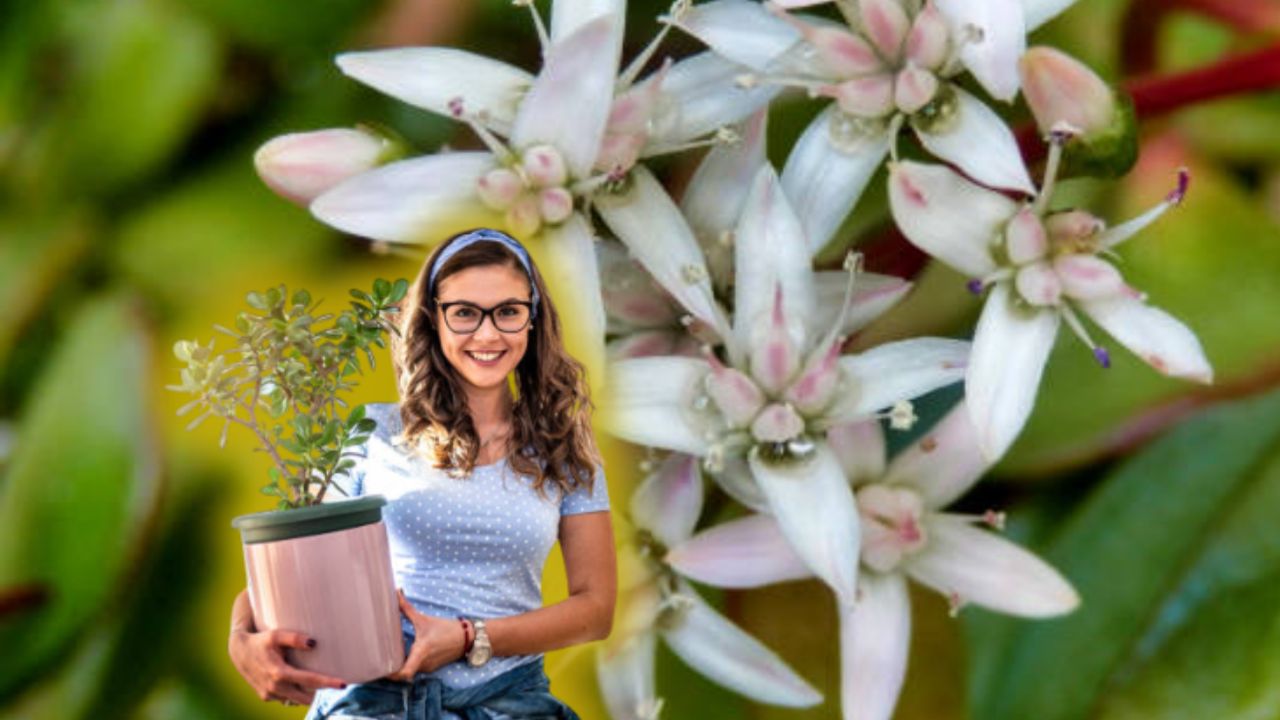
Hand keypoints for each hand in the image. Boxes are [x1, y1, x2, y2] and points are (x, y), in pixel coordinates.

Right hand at [228, 627, 346, 705]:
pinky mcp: (266, 697)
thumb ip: (295, 638)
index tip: (344, 684)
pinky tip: (299, 684)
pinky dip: (294, 694)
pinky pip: (286, 699)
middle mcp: (275, 687)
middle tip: (335, 684)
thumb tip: (314, 643)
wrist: (238, 651)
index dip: (328, 683)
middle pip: (306, 697)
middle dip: (321, 693)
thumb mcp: (276, 635)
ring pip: (296, 700)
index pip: (310, 681)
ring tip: (320, 685)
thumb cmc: (261, 640)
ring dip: (308, 695)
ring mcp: (270, 695)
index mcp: (280, 673)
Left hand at [385, 588, 467, 680]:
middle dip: (390, 667)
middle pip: (401, 672)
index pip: (404, 673)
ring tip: (387, 653)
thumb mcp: (424, 619)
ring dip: (399, 663)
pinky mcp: (430, 668)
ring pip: (408, 670)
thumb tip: (396, 592)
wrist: (466, 638)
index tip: (380, 667)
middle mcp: (423, 664)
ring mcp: (427, 668)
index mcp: (421, 652)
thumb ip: (407, 608)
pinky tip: (402, 652)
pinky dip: (408, 662)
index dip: (390, 674)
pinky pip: (415, 668)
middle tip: (377, 657)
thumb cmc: (446, 629)